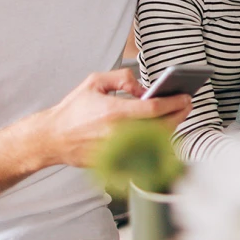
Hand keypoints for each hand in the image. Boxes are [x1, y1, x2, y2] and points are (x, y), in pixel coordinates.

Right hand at [26, 69, 191, 168]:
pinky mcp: (118, 161)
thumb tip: (143, 87)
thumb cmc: (73, 110)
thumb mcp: (94, 82)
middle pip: (162, 126)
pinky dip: (155, 140)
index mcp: (115, 112)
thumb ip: (122, 78)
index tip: (186, 96)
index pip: (155, 108)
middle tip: (186, 104)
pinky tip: (160, 129)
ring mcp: (120, 150)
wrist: (53, 138)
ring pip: (156, 140)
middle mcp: (119, 133)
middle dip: (179, 114)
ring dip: (170, 126)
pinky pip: (144, 151)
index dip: (174, 102)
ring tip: (176, 114)